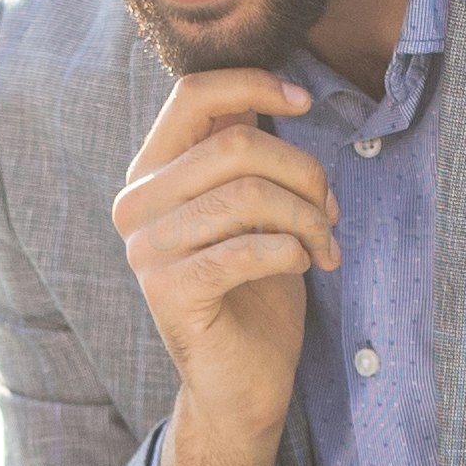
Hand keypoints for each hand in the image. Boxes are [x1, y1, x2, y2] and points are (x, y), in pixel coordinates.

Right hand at [114, 67, 340, 407]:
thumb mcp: (253, 206)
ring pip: (248, 194)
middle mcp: (136, 204)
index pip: (194, 93)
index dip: (255, 84)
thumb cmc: (256, 288)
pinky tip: (302, 265)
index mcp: (152, 172)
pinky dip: (290, 252)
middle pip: (236, 144)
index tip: (305, 103)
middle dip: (303, 172)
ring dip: (306, 218)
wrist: (242, 382)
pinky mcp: (169, 290)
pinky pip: (246, 248)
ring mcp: (146, 248)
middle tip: (330, 210)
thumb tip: (279, 88)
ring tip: (325, 245)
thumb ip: (248, 151)